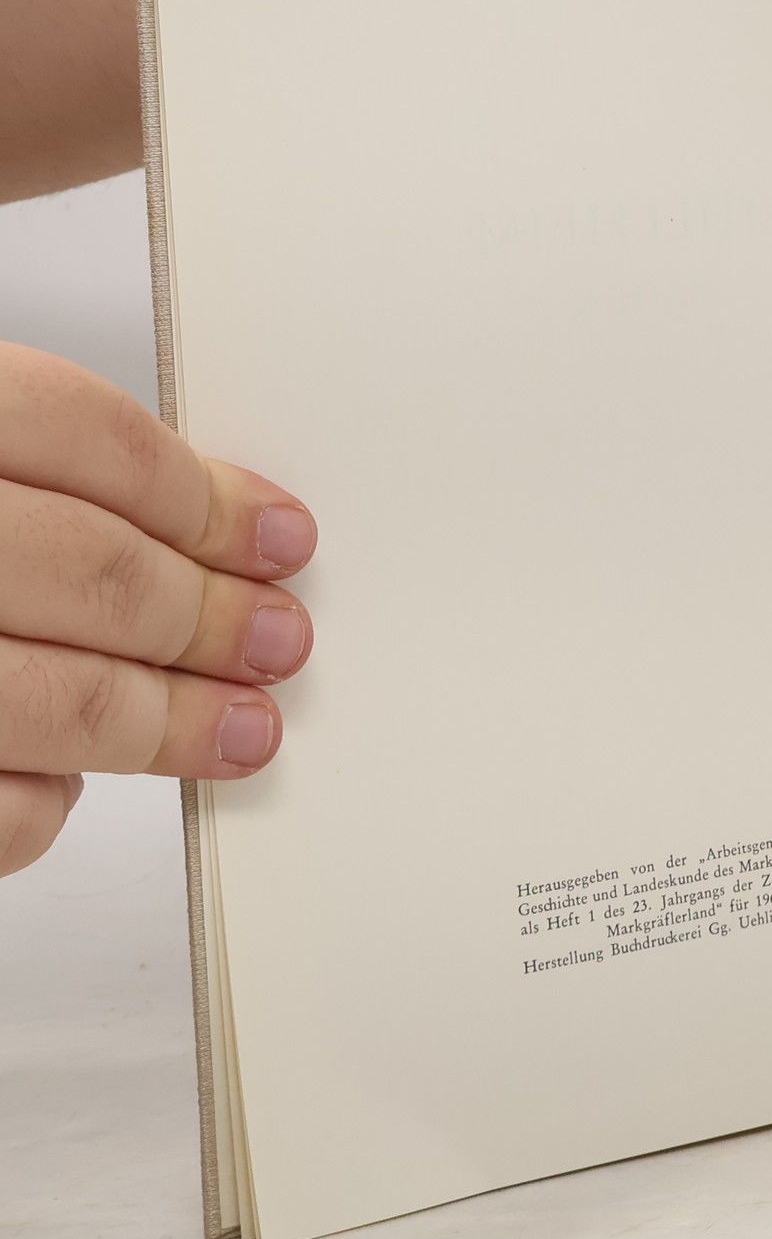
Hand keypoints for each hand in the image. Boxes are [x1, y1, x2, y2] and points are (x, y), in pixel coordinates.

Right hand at [0, 344, 315, 878]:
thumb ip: (23, 468)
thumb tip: (195, 520)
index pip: (80, 435)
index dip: (202, 494)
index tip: (276, 537)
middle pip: (92, 570)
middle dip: (209, 617)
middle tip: (279, 640)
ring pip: (54, 698)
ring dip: (165, 722)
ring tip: (237, 728)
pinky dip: (41, 802)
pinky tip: (62, 780)